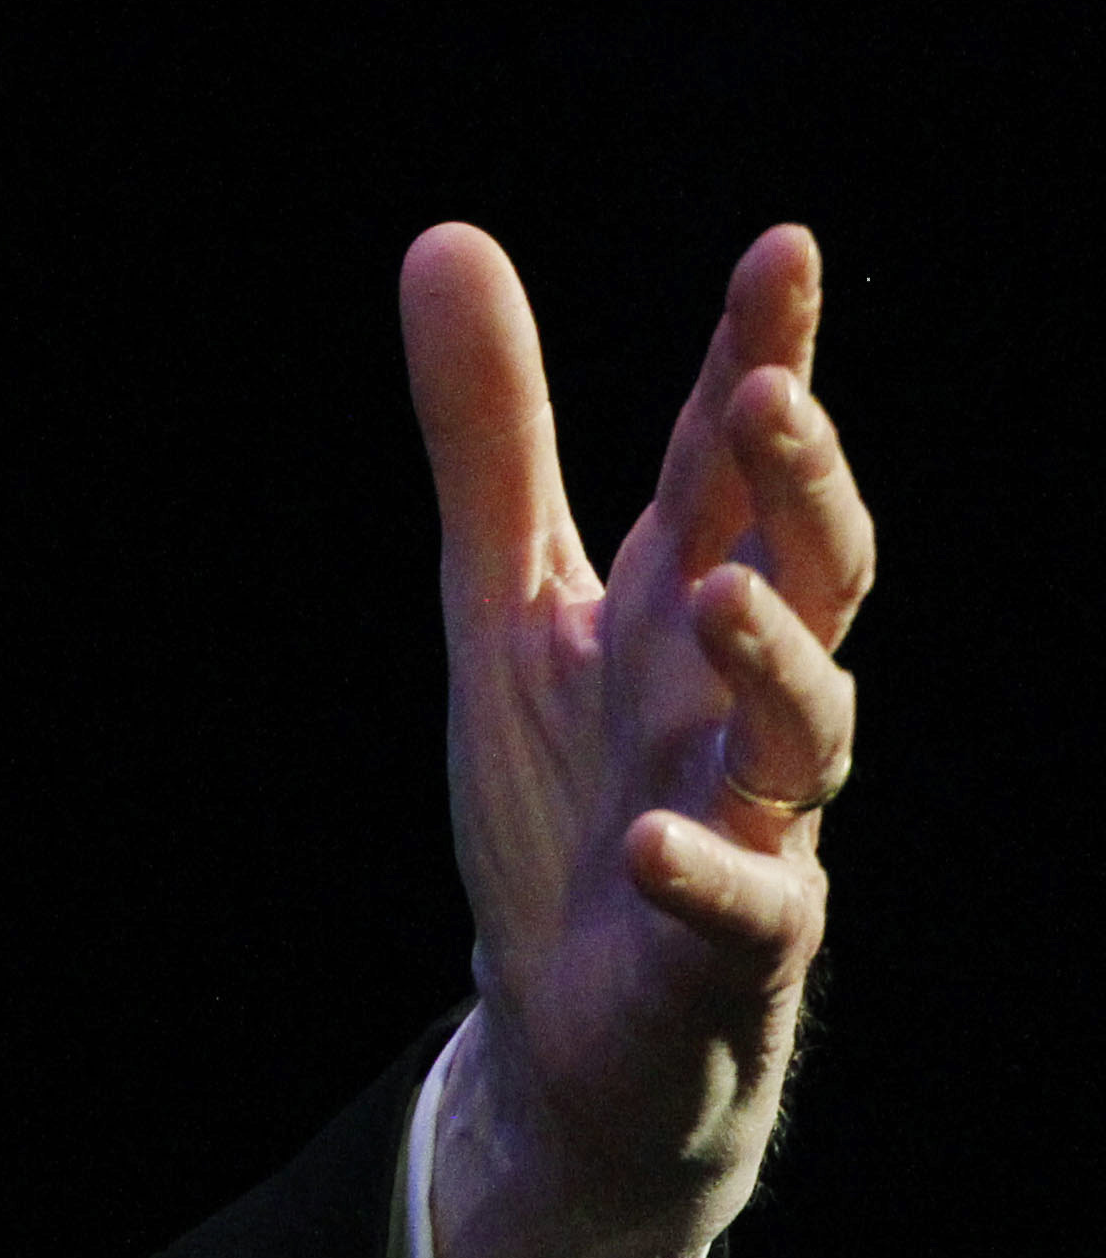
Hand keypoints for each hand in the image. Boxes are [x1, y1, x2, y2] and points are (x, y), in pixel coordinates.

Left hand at [401, 224, 871, 1257]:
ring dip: (776, 662)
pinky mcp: (730, 944)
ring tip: (723, 595)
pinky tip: (661, 840)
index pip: (730, 465)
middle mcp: (737, 699)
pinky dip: (710, 872)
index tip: (783, 248)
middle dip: (802, 486)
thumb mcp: (505, 598)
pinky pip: (747, 907)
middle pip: (810, 572)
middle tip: (766, 393)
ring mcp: (755, 819)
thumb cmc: (565, 795)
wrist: (570, 1021)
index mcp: (683, 604)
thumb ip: (488, 437)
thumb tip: (447, 235)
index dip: (758, 355)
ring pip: (809, 732)